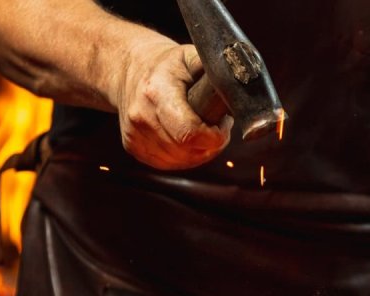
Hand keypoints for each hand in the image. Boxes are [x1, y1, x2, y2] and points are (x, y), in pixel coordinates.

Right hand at [116, 37, 232, 169]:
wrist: (130, 68)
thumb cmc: (167, 64)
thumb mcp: (191, 57)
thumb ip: (215, 70)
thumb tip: (239, 84)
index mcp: (156, 92)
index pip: (190, 133)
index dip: (214, 136)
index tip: (222, 125)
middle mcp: (141, 116)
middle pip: (188, 151)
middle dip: (210, 143)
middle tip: (214, 126)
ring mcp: (134, 134)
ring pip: (181, 161)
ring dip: (198, 151)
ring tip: (200, 129)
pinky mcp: (133, 147)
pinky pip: (169, 164)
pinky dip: (183, 156)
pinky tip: (185, 138)